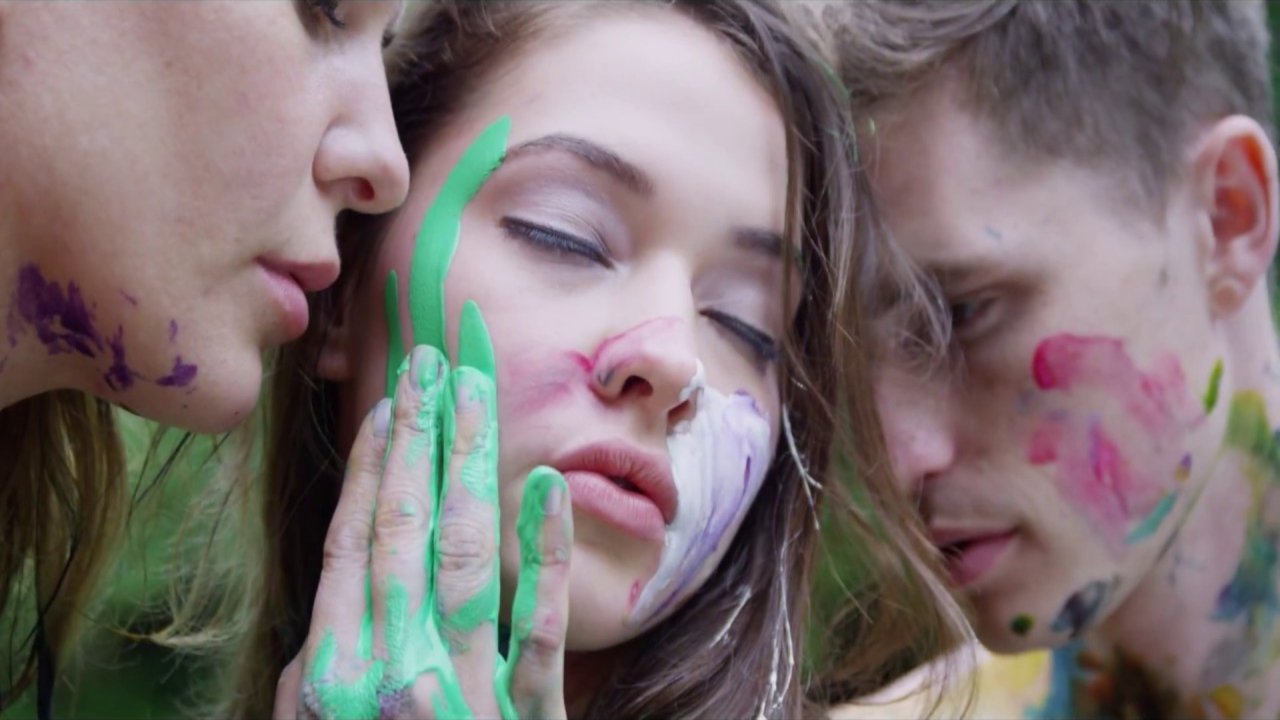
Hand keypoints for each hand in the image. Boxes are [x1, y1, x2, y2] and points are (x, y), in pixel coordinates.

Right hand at [274, 323, 572, 718]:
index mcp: (339, 669)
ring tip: (477, 392)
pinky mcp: (530, 715)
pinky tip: (548, 485)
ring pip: (466, 556)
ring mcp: (467, 689)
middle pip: (408, 529)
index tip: (391, 401)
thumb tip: (340, 596)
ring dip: (472, 466)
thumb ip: (324, 667)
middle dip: (421, 439)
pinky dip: (546, 553)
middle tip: (434, 359)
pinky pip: (541, 626)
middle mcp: (397, 666)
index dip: (373, 465)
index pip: (356, 541)